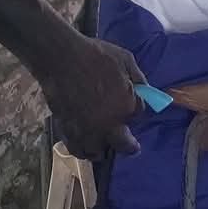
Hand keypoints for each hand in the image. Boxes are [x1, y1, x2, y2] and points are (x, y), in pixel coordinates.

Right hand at [37, 36, 142, 158]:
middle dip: (129, 146)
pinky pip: (77, 149)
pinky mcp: (68, 130)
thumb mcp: (125, 60)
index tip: (132, 108)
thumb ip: (138, 78)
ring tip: (103, 145)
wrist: (61, 58)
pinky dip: (82, 149)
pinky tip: (84, 144)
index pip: (138, 116)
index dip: (135, 110)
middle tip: (132, 147)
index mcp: (125, 107)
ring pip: (98, 153)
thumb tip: (146, 92)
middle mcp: (107, 125)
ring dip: (103, 149)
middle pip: (123, 145)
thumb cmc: (95, 55)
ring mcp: (86, 130)